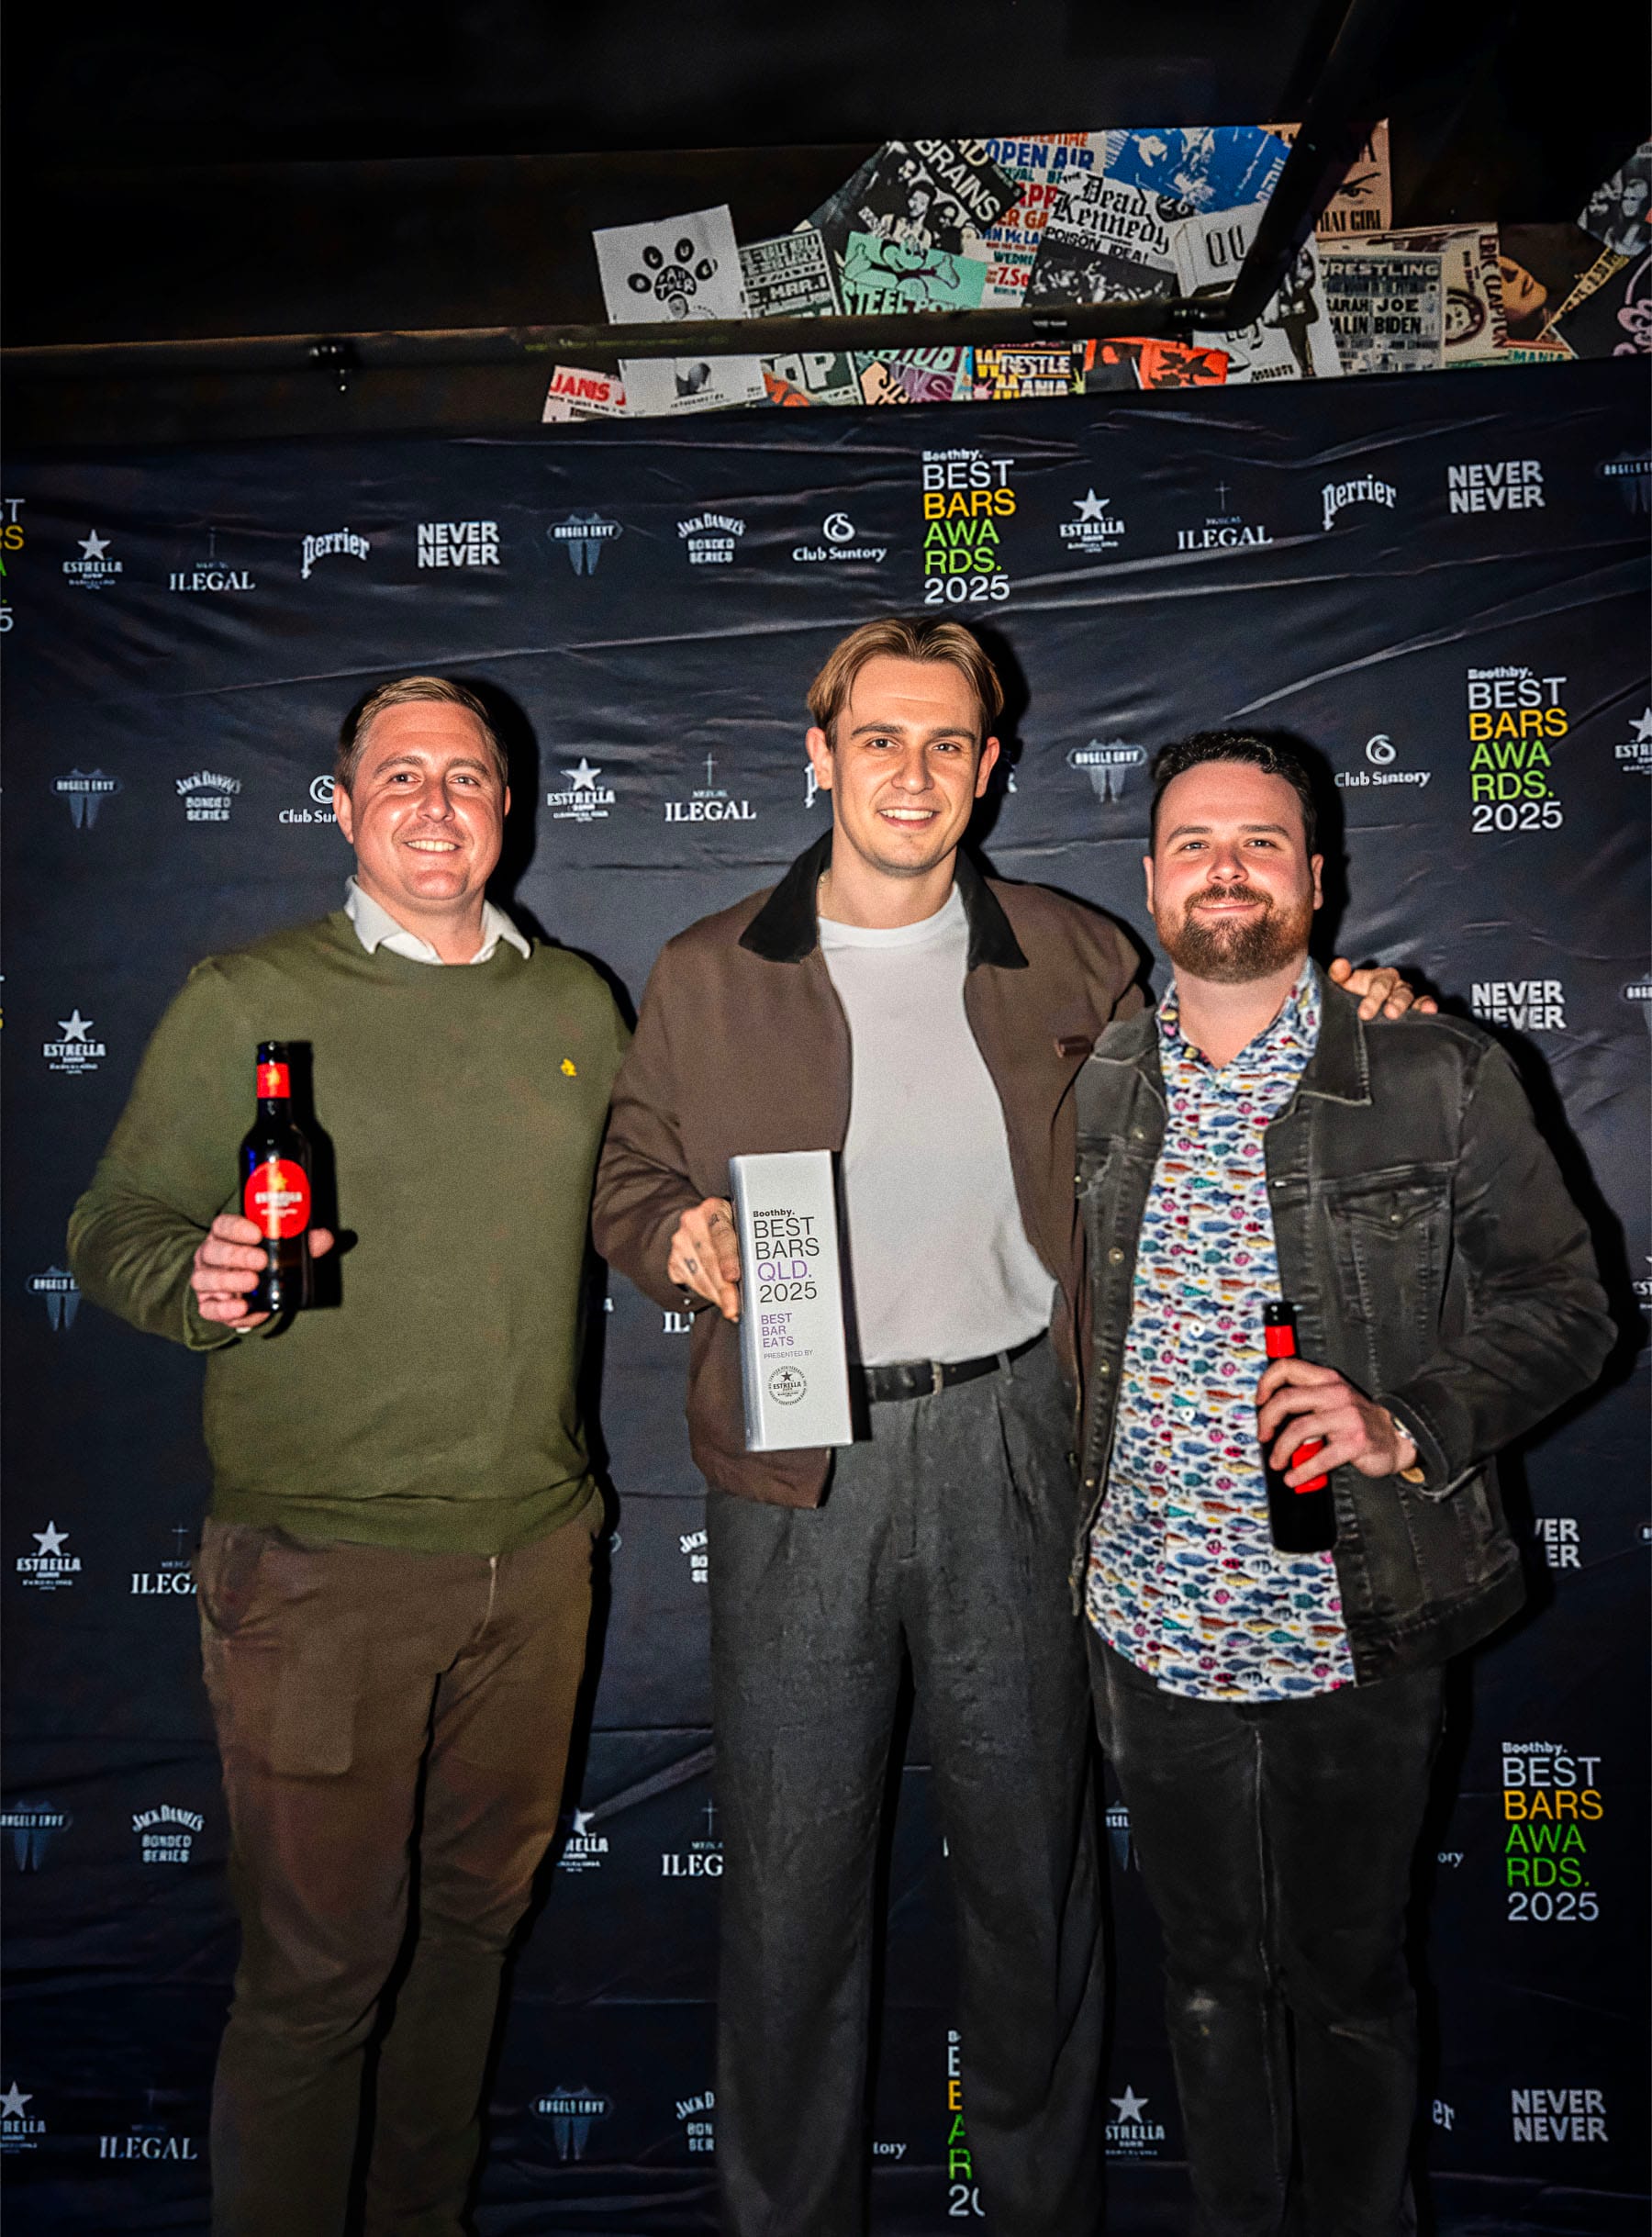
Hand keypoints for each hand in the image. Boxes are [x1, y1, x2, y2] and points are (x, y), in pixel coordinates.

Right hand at [191, 1213, 334, 1328]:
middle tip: (261, 1260)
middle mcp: (210, 1256)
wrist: (242, 1292)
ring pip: (206, 1279)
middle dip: (237, 1255)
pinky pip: (208, 1308)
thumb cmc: (260, 1262)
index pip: (223, 1225)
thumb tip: (324, 1238)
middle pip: (214, 1251)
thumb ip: (301, 1244)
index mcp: (225, 1236)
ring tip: (252, 1281)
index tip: (257, 1233)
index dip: (237, 1228)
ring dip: (229, 1281)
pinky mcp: (206, 1304)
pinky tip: (242, 1308)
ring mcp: (205, 1280)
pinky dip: (224, 1310)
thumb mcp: (279, 1251)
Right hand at [666, 1197, 741, 1321]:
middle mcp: (693, 1222)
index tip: (733, 1277)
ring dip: (716, 1294)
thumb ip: (748, 1239)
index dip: (728, 1258)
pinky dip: (706, 1293)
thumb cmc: (729, 1227)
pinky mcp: (674, 1259)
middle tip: (734, 1306)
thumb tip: (770, 1267)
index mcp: (713, 1209)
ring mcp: (680, 1242)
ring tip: (730, 1306)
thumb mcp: (739, 1223)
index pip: (722, 1235)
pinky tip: (718, 1298)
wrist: (701, 1224)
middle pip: (710, 1260)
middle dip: (724, 1288)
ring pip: (699, 1275)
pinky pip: (689, 1282)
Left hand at [1256, 1356, 1417, 1482]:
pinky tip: (1295, 1476)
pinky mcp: (1354, 1442)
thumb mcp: (1334, 1398)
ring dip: (1281, 1450)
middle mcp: (1335, 1394)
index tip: (1259, 1401)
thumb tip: (1270, 1415)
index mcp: (1327, 1380)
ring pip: (1298, 1429)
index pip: (1287, 1368)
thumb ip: (1307, 1399)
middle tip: (1263, 1436)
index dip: (1266, 1383)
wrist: (1396, 1437)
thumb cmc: (1358, 1420)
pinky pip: (1320, 1457)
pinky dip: (1302, 1471)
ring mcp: (1346, 1417)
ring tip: (1277, 1462)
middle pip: (1286, 1400)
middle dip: (1266, 1420)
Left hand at [1328, 956, 1437, 1020]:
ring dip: (1412, 1005)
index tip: (1364, 1013)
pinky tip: (1431, 1010)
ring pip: (1411, 997)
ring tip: (1416, 1012)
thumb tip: (1340, 964)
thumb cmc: (1353, 993)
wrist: (1362, 1010)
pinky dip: (1429, 1005)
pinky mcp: (1416, 1005)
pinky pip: (1425, 1002)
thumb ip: (1339, 975)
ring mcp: (1407, 994)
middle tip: (1390, 1013)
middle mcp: (1395, 984)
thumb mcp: (1344, 985)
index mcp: (1378, 977)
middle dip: (1395, 1003)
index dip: (1373, 999)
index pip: (1378, 985)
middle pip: (1398, 992)